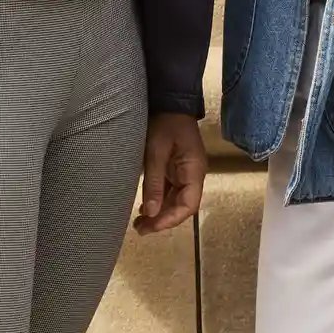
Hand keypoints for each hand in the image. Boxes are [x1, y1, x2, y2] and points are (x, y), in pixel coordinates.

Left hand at [134, 113, 206, 235]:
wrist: (170, 102)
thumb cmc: (164, 124)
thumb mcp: (155, 152)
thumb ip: (153, 183)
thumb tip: (151, 212)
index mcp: (194, 171)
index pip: (188, 205)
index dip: (170, 219)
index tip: (151, 226)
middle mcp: (193, 175)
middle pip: (183, 206)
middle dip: (163, 220)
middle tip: (140, 229)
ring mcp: (186, 172)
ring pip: (176, 200)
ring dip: (160, 212)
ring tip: (139, 223)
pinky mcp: (177, 169)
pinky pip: (170, 190)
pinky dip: (158, 201)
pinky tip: (145, 208)